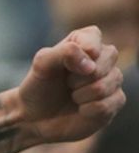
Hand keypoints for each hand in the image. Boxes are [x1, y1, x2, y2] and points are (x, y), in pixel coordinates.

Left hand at [18, 26, 125, 144]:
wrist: (37, 115)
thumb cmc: (39, 85)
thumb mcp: (41, 65)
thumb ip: (62, 53)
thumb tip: (90, 63)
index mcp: (85, 40)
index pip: (93, 37)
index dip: (81, 52)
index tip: (66, 65)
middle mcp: (104, 58)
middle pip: (107, 59)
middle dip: (78, 76)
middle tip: (67, 82)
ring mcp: (112, 80)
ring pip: (104, 86)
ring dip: (80, 94)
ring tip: (72, 95)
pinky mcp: (115, 101)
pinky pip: (106, 105)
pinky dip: (86, 109)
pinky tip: (81, 108)